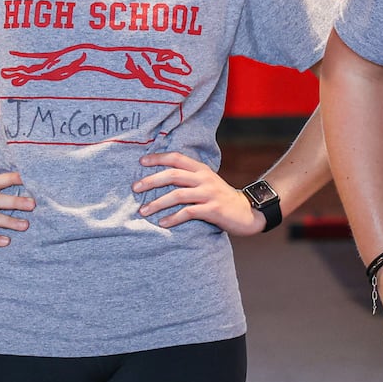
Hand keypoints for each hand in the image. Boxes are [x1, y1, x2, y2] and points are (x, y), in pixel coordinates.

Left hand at [134, 152, 264, 234]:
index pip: (176, 158)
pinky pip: (188, 212)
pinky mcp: (212, 209)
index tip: (141, 162)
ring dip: (157, 203)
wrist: (247, 212)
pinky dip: (173, 218)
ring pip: (177, 195)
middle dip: (151, 181)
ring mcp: (209, 193)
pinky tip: (162, 223)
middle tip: (135, 188)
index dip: (158, 158)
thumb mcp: (207, 182)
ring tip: (143, 210)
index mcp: (201, 169)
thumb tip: (162, 178)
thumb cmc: (221, 198)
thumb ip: (189, 178)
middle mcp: (204, 178)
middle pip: (173, 175)